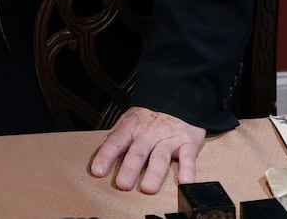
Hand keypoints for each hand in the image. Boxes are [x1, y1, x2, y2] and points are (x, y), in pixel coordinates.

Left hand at [89, 106, 205, 193]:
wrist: (178, 98)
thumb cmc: (150, 116)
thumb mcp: (130, 120)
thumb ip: (119, 136)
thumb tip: (102, 155)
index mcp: (132, 128)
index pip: (116, 142)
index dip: (106, 156)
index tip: (98, 171)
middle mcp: (149, 134)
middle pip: (138, 152)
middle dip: (130, 168)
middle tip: (123, 184)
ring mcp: (168, 138)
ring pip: (160, 157)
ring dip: (154, 174)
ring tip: (148, 188)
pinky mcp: (187, 143)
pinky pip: (188, 158)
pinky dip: (188, 170)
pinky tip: (185, 182)